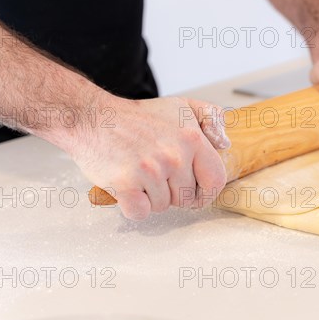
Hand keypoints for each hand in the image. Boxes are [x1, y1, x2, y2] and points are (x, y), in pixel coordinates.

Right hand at [67, 95, 229, 219]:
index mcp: (192, 139)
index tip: (196, 193)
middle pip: (186, 197)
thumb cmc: (138, 117)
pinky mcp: (126, 183)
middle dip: (172, 192)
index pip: (216, 180)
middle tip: (155, 172)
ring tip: (138, 172)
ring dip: (150, 197)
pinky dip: (132, 206)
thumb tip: (225, 145)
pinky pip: (140, 212)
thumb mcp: (182, 106)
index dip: (207, 192)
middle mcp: (174, 155)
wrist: (94, 118)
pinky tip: (127, 187)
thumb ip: (211, 119)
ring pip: (162, 206)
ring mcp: (150, 170)